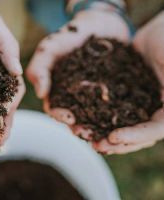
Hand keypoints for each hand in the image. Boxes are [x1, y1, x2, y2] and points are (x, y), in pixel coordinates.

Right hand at [27, 9, 128, 139]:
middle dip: (78, 126)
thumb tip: (41, 94)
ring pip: (93, 115)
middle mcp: (73, 96)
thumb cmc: (69, 34)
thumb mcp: (49, 48)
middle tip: (85, 133)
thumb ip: (40, 69)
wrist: (98, 23)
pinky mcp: (111, 91)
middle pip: (74, 116)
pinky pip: (112, 106)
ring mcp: (93, 95)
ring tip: (102, 134)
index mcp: (56, 90)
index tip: (68, 118)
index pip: (54, 108)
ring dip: (96, 126)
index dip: (59, 115)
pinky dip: (114, 115)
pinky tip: (119, 121)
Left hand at [93, 12, 163, 153]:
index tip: (114, 136)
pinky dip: (100, 119)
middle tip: (96, 145)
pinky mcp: (126, 98)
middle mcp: (157, 110)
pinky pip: (113, 112)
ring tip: (86, 137)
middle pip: (139, 135)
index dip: (136, 136)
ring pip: (124, 126)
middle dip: (117, 142)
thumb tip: (163, 105)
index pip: (157, 130)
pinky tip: (84, 121)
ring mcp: (141, 105)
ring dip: (105, 133)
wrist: (157, 31)